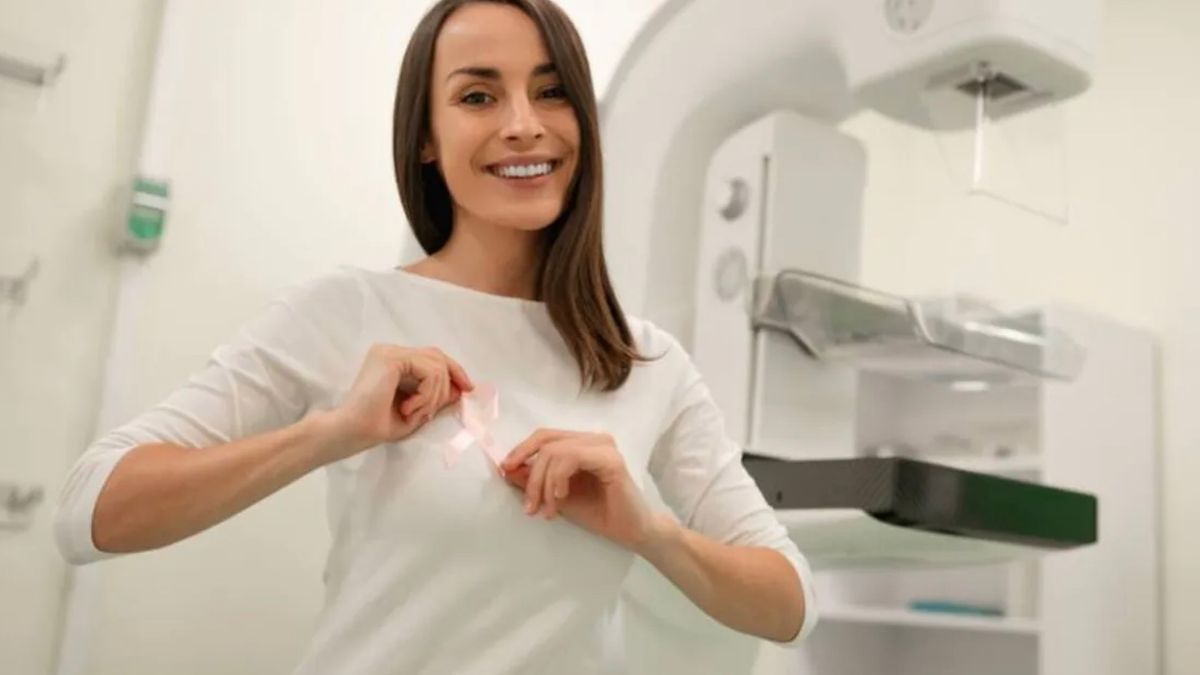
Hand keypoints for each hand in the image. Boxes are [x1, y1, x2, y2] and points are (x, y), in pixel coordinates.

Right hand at [326, 344, 473, 461]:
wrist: (351, 432)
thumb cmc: (377, 426)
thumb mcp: (416, 411)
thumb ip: (436, 397)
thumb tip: (460, 388)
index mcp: (393, 360)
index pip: (432, 357)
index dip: (453, 371)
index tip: (467, 389)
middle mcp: (390, 351)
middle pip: (437, 356)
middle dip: (452, 379)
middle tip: (449, 403)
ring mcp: (390, 352)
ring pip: (436, 365)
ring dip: (434, 395)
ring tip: (416, 413)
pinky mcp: (392, 358)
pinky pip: (429, 371)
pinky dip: (428, 393)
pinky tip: (411, 408)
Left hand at [500, 429, 655, 550]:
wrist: (631, 532)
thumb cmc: (598, 513)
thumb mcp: (556, 496)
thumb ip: (534, 481)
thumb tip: (508, 469)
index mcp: (582, 443)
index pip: (544, 436)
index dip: (521, 450)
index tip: (506, 471)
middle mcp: (593, 439)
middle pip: (546, 441)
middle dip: (531, 474)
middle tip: (529, 506)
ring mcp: (603, 446)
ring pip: (555, 451)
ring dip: (543, 483)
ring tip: (547, 510)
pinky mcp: (611, 460)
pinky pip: (572, 458)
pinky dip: (559, 479)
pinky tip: (561, 498)